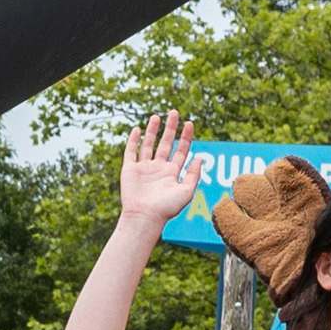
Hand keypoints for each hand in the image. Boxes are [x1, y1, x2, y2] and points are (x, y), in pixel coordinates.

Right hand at [114, 111, 202, 234]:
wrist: (144, 217)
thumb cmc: (166, 208)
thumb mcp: (186, 192)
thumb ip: (194, 174)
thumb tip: (200, 157)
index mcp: (172, 173)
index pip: (181, 150)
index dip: (185, 137)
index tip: (189, 123)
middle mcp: (158, 169)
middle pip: (166, 143)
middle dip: (170, 128)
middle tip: (174, 112)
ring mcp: (144, 168)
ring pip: (148, 145)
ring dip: (152, 131)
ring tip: (156, 116)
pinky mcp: (130, 170)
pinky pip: (131, 152)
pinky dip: (134, 140)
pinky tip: (138, 129)